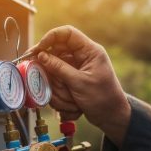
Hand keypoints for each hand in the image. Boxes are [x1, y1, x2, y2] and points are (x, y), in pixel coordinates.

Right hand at [22, 26, 130, 145]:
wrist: (112, 117)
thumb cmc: (104, 99)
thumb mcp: (80, 83)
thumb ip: (59, 68)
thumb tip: (41, 55)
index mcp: (90, 51)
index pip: (67, 33)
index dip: (50, 37)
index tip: (39, 49)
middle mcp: (82, 57)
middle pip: (56, 52)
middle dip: (49, 69)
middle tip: (40, 78)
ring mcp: (76, 69)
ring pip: (54, 70)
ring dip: (57, 87)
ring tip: (70, 101)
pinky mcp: (71, 80)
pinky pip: (57, 82)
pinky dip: (60, 95)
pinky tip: (71, 106)